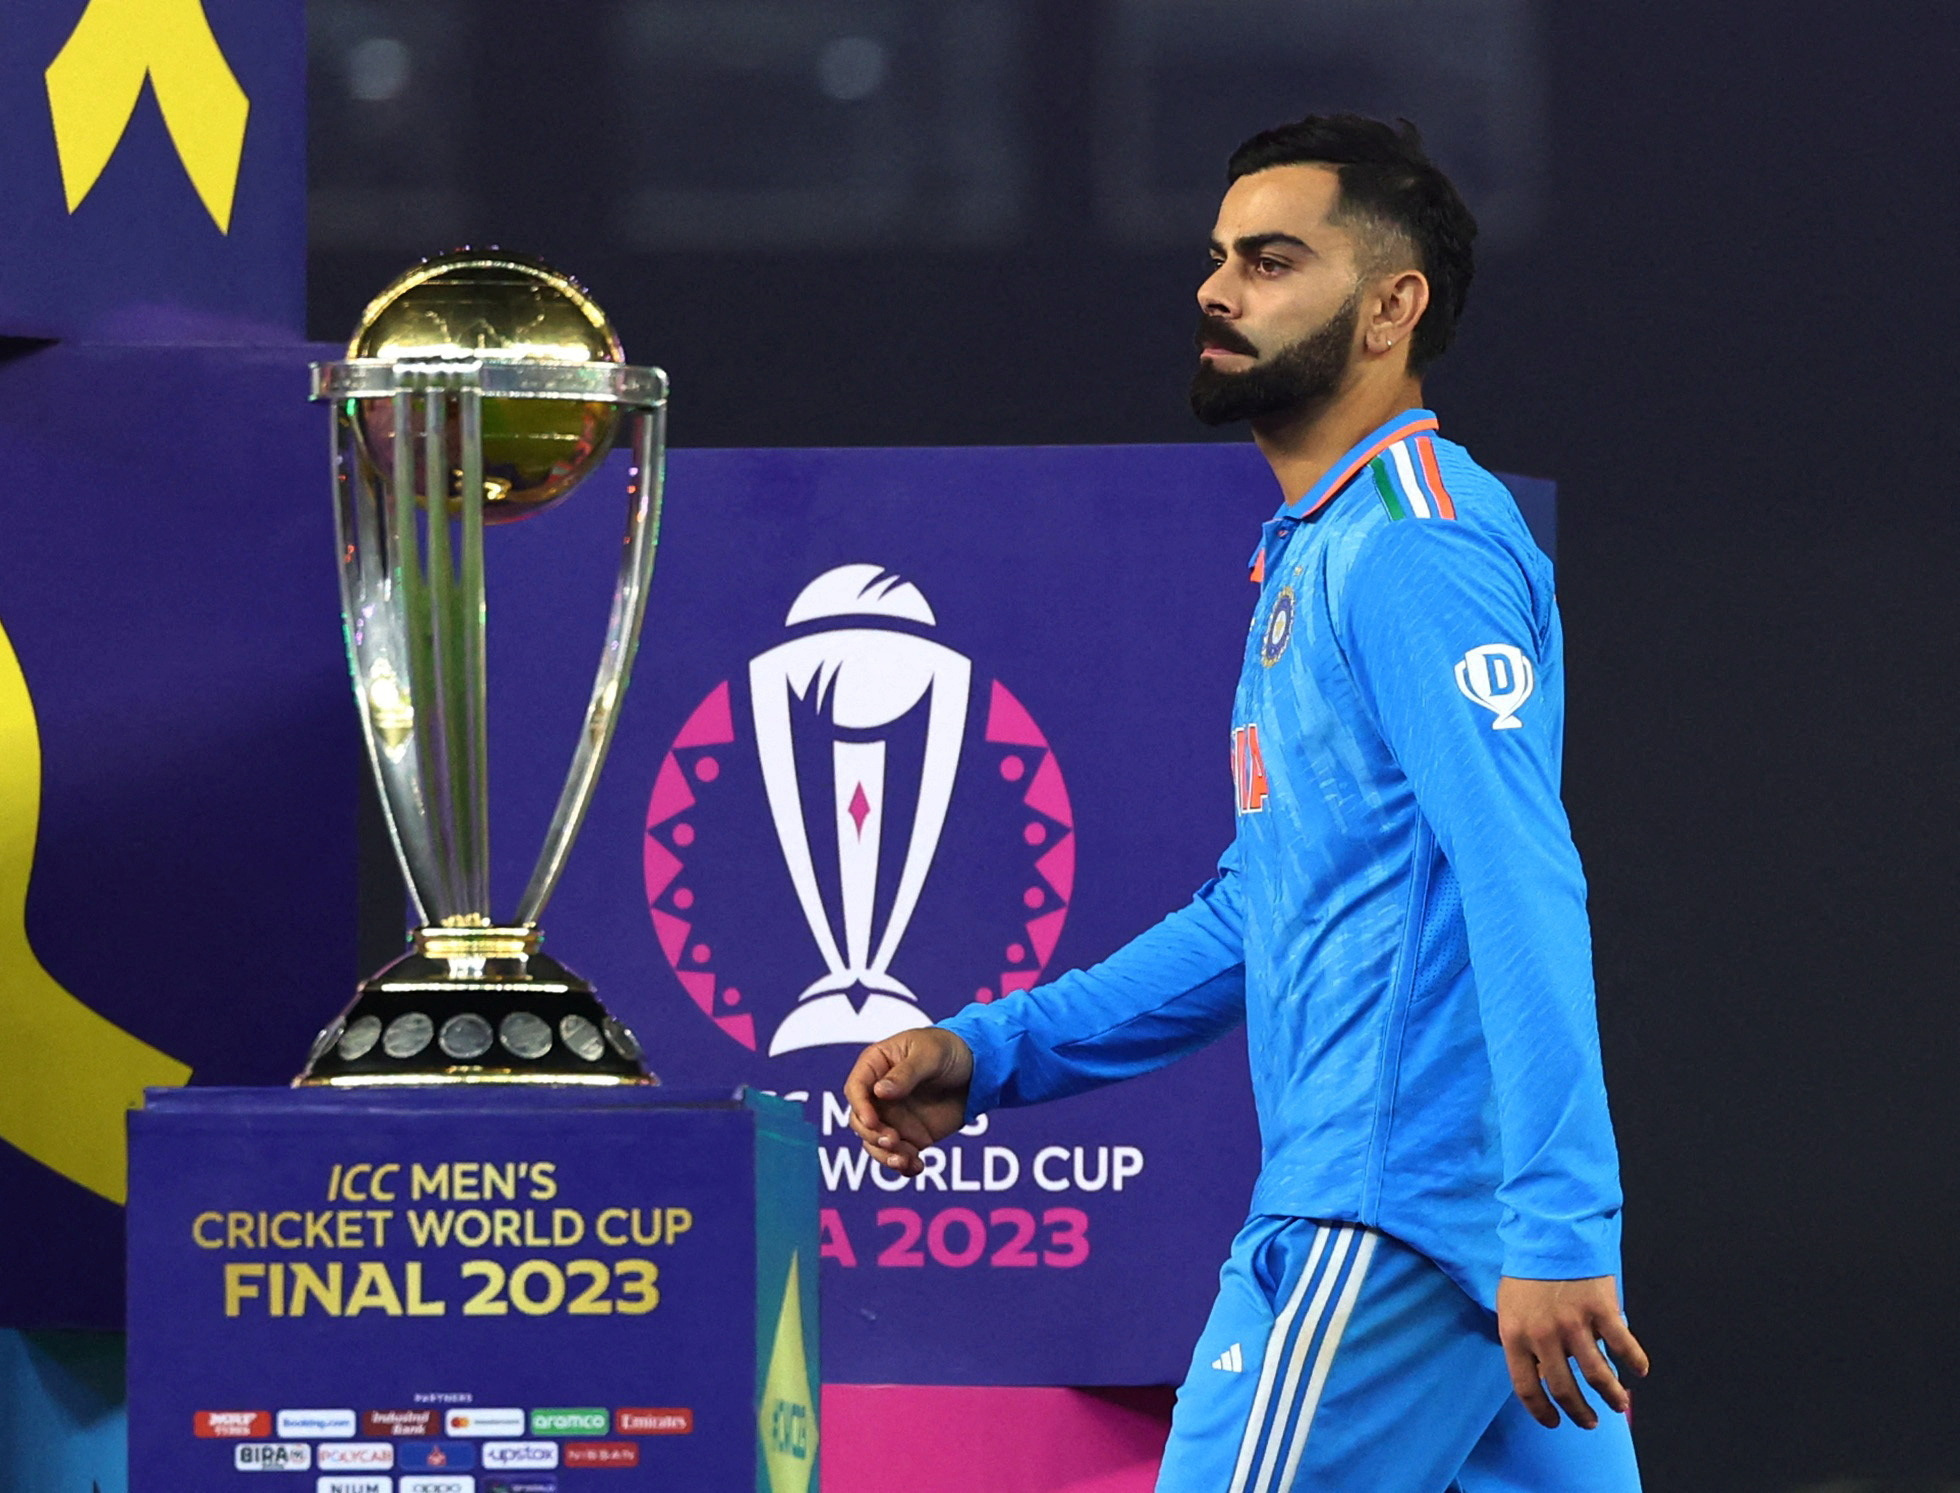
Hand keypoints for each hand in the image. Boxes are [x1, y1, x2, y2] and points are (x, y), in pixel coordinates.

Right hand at [842, 1027, 974, 1175]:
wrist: (978, 1069)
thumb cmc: (948, 1049)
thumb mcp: (930, 1054)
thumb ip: (906, 1073)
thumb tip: (879, 1092)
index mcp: (876, 1065)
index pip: (856, 1088)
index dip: (860, 1106)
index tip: (873, 1122)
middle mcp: (878, 1094)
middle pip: (861, 1120)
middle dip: (873, 1134)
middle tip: (893, 1140)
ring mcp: (893, 1116)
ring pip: (875, 1143)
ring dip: (886, 1155)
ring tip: (906, 1159)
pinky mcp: (909, 1135)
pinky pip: (899, 1154)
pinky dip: (904, 1165)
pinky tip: (917, 1167)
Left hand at [1497, 1275, 1649, 1429]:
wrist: (1549, 1233)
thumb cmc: (1527, 1272)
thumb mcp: (1510, 1307)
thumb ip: (1522, 1340)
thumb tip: (1540, 1375)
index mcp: (1514, 1335)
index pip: (1526, 1388)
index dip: (1542, 1412)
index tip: (1555, 1422)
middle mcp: (1543, 1335)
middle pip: (1565, 1389)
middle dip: (1581, 1413)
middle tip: (1591, 1422)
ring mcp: (1574, 1324)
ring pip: (1597, 1376)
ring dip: (1612, 1396)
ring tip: (1619, 1404)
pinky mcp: (1601, 1310)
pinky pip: (1623, 1346)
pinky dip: (1635, 1363)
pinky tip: (1639, 1371)